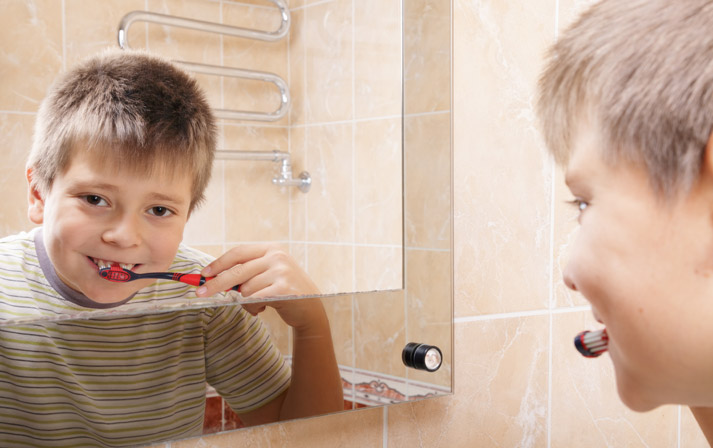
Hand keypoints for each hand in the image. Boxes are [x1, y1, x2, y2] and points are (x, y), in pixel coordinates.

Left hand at [196, 244, 321, 326]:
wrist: (311, 308)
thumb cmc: (285, 291)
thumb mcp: (269, 273)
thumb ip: (248, 271)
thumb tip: (214, 278)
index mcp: (272, 249)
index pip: (238, 252)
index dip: (219, 263)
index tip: (203, 274)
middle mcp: (277, 257)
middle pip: (237, 271)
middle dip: (216, 284)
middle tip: (200, 293)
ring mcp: (281, 271)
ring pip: (245, 289)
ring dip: (247, 302)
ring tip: (261, 303)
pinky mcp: (283, 288)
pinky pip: (254, 299)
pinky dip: (253, 307)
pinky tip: (263, 308)